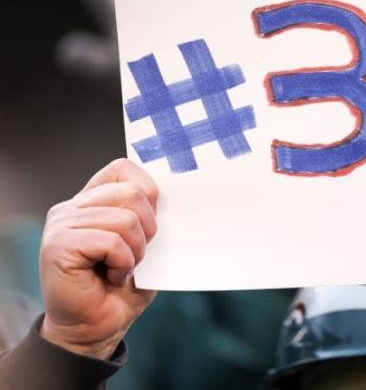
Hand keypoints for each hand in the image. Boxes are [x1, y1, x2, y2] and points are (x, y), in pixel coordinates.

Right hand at [39, 158, 158, 358]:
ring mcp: (61, 224)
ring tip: (122, 268)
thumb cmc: (124, 286)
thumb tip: (176, 191)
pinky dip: (123, 264)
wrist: (97, 328)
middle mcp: (71, 207)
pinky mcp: (58, 245)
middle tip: (136, 256)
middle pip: (132, 193)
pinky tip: (112, 277)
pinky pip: (112, 242)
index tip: (151, 224)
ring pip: (126, 219)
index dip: (148, 193)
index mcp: (91, 200)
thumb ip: (149, 214)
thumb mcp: (144, 242)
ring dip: (136, 251)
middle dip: (149, 229)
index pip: (124, 169)